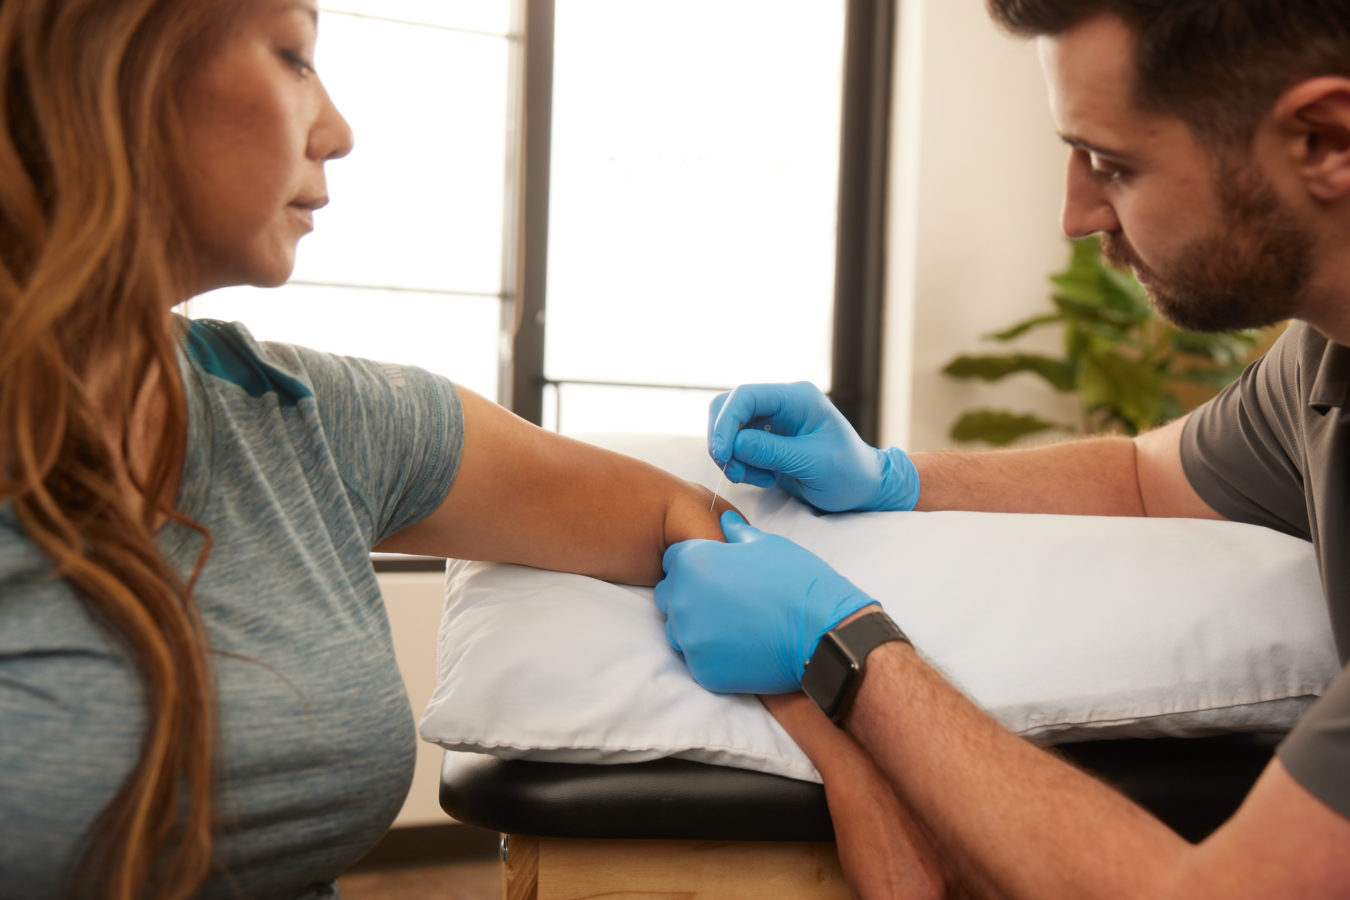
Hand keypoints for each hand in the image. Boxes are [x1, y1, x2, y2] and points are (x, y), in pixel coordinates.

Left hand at [654, 510, 876, 693]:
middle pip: (669, 597)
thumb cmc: (797, 580)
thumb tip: (724, 523)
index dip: (695, 565)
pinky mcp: (703, 671)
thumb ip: (736, 534)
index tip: (717, 574)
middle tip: (726, 601)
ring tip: (734, 626)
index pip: (673, 561)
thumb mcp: (767, 545)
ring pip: (678, 631)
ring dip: (697, 627)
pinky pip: (697, 660)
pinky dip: (714, 655)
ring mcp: (690, 639)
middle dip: (689, 596)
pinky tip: (741, 648)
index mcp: (692, 562)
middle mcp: (682, 600)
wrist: (822, 632)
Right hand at [707, 382, 918, 511]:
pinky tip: (764, 478)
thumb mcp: (815, 463)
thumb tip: (736, 444)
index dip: (726, 422)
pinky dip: (740, 465)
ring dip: (731, 457)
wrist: (861, 488)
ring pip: (729, 429)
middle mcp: (781, 403)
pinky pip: (736, 446)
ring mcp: (771, 421)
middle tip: (735, 472)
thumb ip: (775, 452)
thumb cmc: (849, 473)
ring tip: (756, 479)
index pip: (746, 396)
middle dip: (724, 441)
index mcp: (797, 398)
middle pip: (729, 408)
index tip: (722, 454)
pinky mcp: (765, 440)